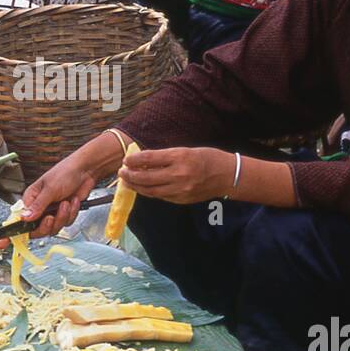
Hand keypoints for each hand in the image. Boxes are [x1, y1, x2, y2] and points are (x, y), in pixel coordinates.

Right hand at [4, 156, 96, 243]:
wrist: (86, 170)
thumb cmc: (65, 172)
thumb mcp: (50, 189)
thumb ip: (38, 206)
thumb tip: (24, 218)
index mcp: (30, 200)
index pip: (17, 219)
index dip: (9, 233)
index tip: (1, 243)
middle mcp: (39, 208)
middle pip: (37, 230)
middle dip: (46, 225)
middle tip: (51, 217)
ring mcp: (52, 212)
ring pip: (53, 228)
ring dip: (62, 217)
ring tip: (66, 203)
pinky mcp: (64, 214)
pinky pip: (66, 223)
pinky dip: (71, 213)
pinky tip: (73, 201)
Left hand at [118, 147, 234, 203]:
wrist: (227, 176)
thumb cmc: (207, 158)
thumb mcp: (186, 150)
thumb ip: (165, 156)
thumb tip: (143, 160)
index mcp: (179, 157)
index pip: (149, 159)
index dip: (134, 160)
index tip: (125, 160)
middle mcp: (178, 174)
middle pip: (146, 177)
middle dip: (130, 175)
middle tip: (121, 172)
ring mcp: (180, 189)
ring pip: (151, 190)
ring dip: (136, 186)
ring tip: (127, 182)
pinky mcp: (181, 200)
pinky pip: (160, 196)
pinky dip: (149, 192)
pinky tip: (142, 188)